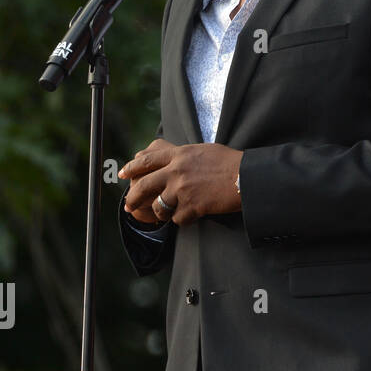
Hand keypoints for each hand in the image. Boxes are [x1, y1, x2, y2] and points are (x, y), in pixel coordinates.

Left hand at [119, 139, 242, 226]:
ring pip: (158, 206)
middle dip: (132, 198)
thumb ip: (181, 154)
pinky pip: (178, 219)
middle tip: (128, 205)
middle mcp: (176, 171)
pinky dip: (184, 220)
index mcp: (179, 155)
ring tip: (168, 213)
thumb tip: (163, 155)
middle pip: (143, 185)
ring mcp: (182, 189)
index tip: (123, 174)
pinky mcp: (192, 206)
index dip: (132, 168)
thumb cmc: (229, 163)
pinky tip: (193, 215)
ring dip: (161, 213)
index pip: (146, 160)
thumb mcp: (202, 150)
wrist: (247, 177)